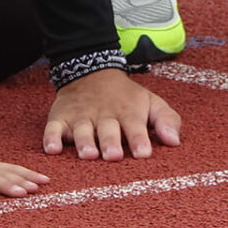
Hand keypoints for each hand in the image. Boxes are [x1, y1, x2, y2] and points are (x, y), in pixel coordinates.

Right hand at [41, 67, 181, 159]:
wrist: (91, 71)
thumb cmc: (126, 97)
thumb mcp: (150, 102)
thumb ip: (166, 120)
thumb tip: (175, 141)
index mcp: (128, 112)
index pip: (135, 127)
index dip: (139, 139)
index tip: (144, 153)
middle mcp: (104, 115)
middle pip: (107, 129)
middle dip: (111, 142)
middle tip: (113, 155)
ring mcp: (81, 117)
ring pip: (82, 130)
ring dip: (85, 142)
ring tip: (88, 154)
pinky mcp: (60, 118)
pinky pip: (53, 129)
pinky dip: (51, 138)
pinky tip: (52, 150)